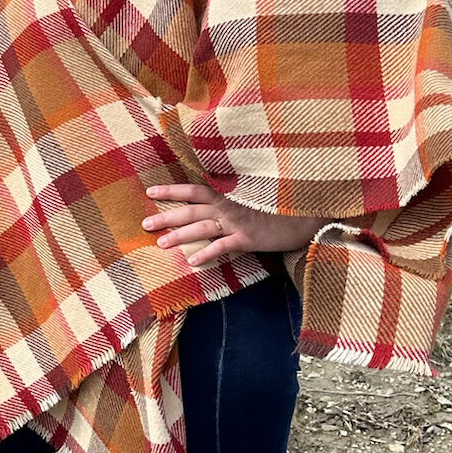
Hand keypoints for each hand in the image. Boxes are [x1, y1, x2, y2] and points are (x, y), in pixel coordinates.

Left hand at [143, 180, 326, 268]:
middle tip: (144, 224)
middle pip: (191, 210)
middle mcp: (229, 206)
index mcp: (228, 196)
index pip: (194, 190)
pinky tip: (193, 262)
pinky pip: (224, 246)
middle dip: (166, 216)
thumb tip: (209, 210)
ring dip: (179, 235)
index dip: (172, 190)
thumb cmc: (278, 209)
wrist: (307, 215)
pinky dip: (208, 254)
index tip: (149, 191)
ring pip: (202, 228)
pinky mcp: (249, 238)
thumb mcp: (250, 202)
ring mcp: (238, 222)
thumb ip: (230, 203)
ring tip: (160, 244)